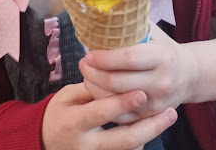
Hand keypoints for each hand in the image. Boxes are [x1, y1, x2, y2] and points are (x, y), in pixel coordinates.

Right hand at [42, 82, 177, 149]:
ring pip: (130, 149)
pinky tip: (153, 125)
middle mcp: (86, 145)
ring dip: (150, 133)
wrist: (46, 140)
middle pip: (124, 140)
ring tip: (168, 116)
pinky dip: (141, 140)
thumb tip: (113, 73)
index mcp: (73, 123)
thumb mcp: (66, 96)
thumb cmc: (58, 112)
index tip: (140, 92)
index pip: (100, 113)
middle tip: (169, 111)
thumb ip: (90, 88)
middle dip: (149, 126)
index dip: (121, 103)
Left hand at [79, 22, 197, 124]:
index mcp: (162, 57)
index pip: (129, 58)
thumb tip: (101, 12)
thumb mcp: (153, 32)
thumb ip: (131, 23)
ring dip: (94, 87)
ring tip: (87, 74)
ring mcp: (156, 103)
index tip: (88, 54)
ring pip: (115, 101)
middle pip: (118, 82)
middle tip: (83, 63)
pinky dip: (104, 103)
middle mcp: (161, 82)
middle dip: (93, 73)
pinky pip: (120, 116)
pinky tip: (97, 90)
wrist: (189, 75)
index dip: (105, 57)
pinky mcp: (150, 117)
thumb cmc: (163, 48)